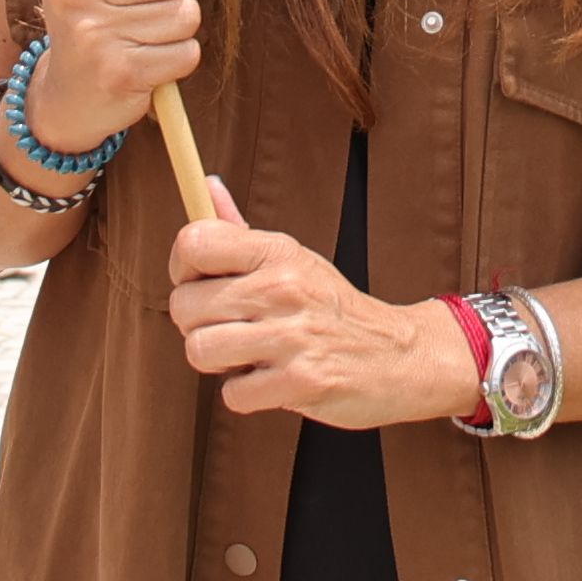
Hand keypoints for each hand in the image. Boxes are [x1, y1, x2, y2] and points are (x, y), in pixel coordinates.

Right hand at [30, 0, 199, 153]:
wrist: (66, 95)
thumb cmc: (89, 7)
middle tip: (134, 6)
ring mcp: (92, 34)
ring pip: (185, 11)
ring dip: (173, 26)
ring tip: (138, 35)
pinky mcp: (120, 74)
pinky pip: (186, 51)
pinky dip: (174, 60)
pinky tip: (143, 63)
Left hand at [169, 178, 474, 424]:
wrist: (399, 357)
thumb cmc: (335, 309)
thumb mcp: (295, 260)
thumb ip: (241, 231)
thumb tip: (205, 185)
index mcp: (278, 252)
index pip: (194, 242)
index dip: (182, 269)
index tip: (199, 283)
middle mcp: (282, 288)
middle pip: (184, 306)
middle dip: (197, 325)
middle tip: (233, 328)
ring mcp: (292, 336)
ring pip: (200, 351)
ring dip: (219, 363)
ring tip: (250, 355)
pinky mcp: (300, 382)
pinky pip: (232, 394)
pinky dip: (247, 395)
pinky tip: (272, 380)